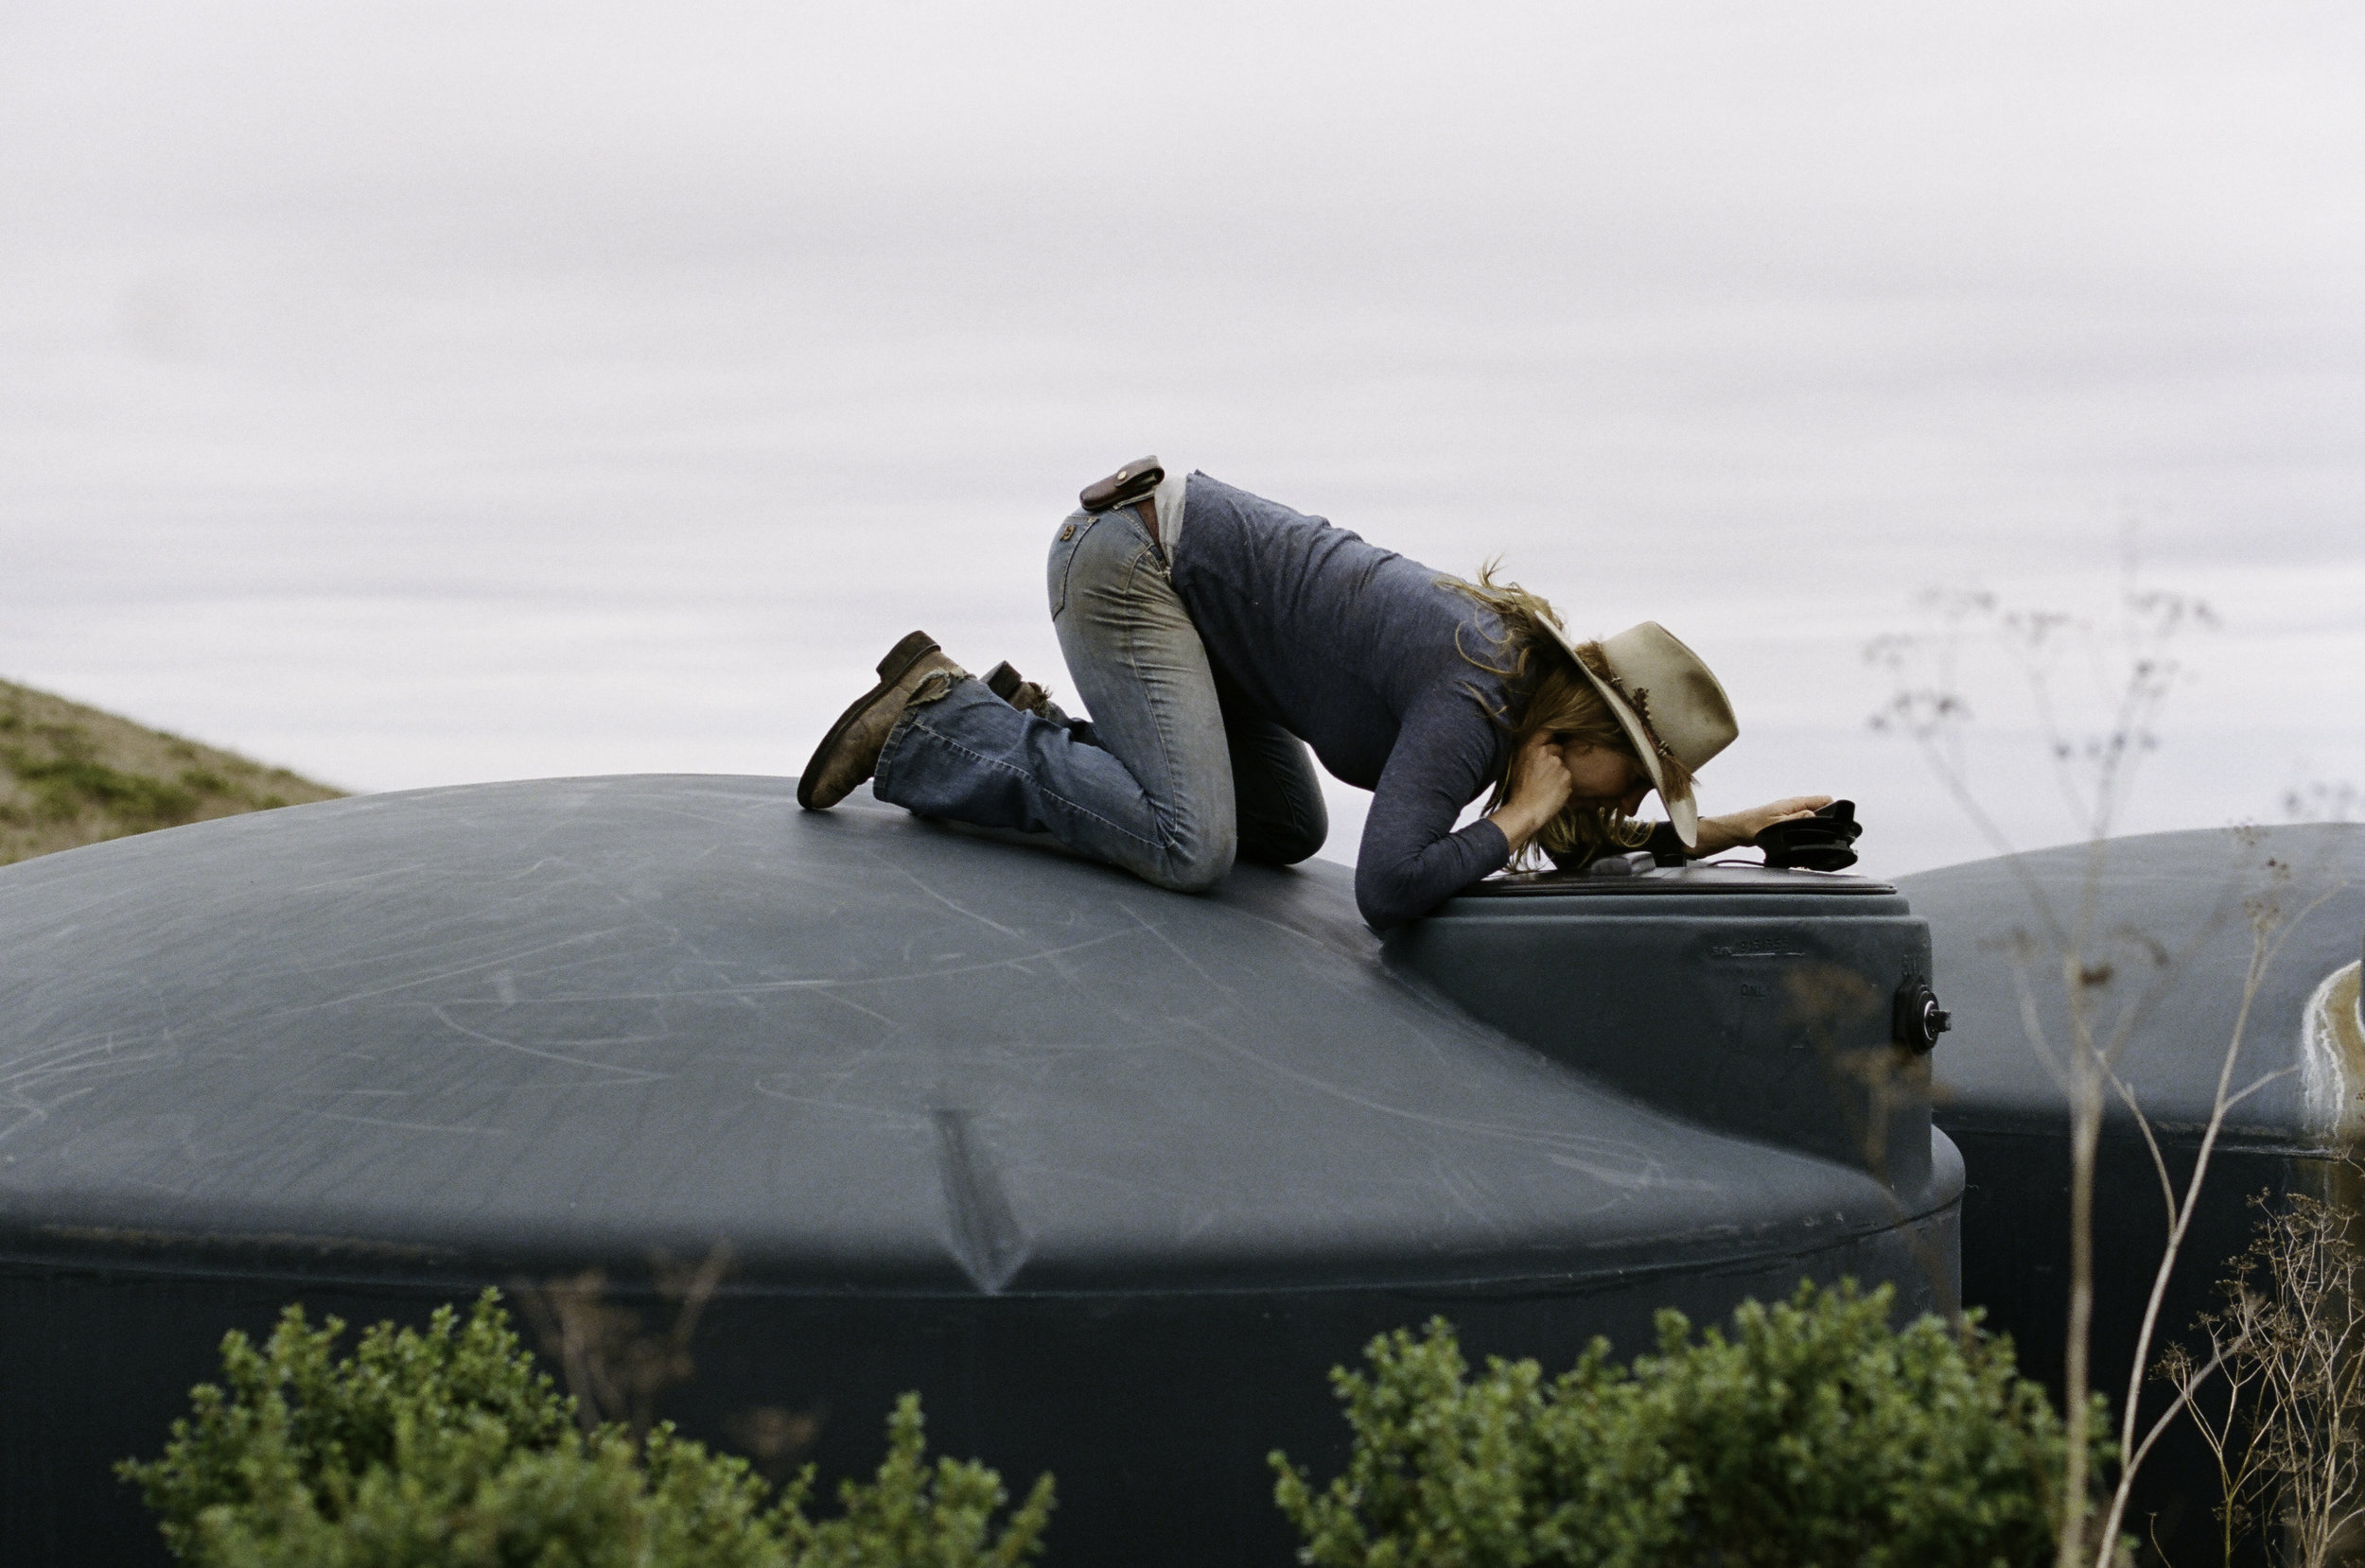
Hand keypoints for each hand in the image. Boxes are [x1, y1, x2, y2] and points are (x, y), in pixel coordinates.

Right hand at [1485, 731, 1573, 852]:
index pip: (1546, 731)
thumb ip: (1530, 752)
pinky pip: (1568, 777)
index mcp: (1531, 748)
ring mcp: (1558, 764)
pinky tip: (1553, 792)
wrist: (1525, 811)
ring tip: (1548, 785)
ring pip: (1563, 764)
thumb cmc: (1518, 791)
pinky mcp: (1567, 776)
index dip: (1550, 737)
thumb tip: (1540, 745)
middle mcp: (1546, 752)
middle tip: (1546, 773)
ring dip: (1559, 771)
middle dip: (1555, 757)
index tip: (1551, 741)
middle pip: (1557, 748)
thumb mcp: (1518, 765)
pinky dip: (1563, 783)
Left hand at [1695, 796, 1832, 854]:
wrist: (1738, 829)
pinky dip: (1807, 832)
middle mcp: (1795, 807)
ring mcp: (1792, 814)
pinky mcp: (1787, 822)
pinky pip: (1804, 825)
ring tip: (1819, 841)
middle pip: (1821, 810)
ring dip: (1817, 828)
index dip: (1834, 810)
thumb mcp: (1777, 824)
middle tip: (1830, 836)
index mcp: (1795, 803)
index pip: (1824, 800)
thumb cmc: (1753, 825)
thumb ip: (1796, 819)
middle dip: (1827, 821)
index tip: (1838, 823)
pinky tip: (1806, 842)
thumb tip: (1814, 815)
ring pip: (1813, 819)